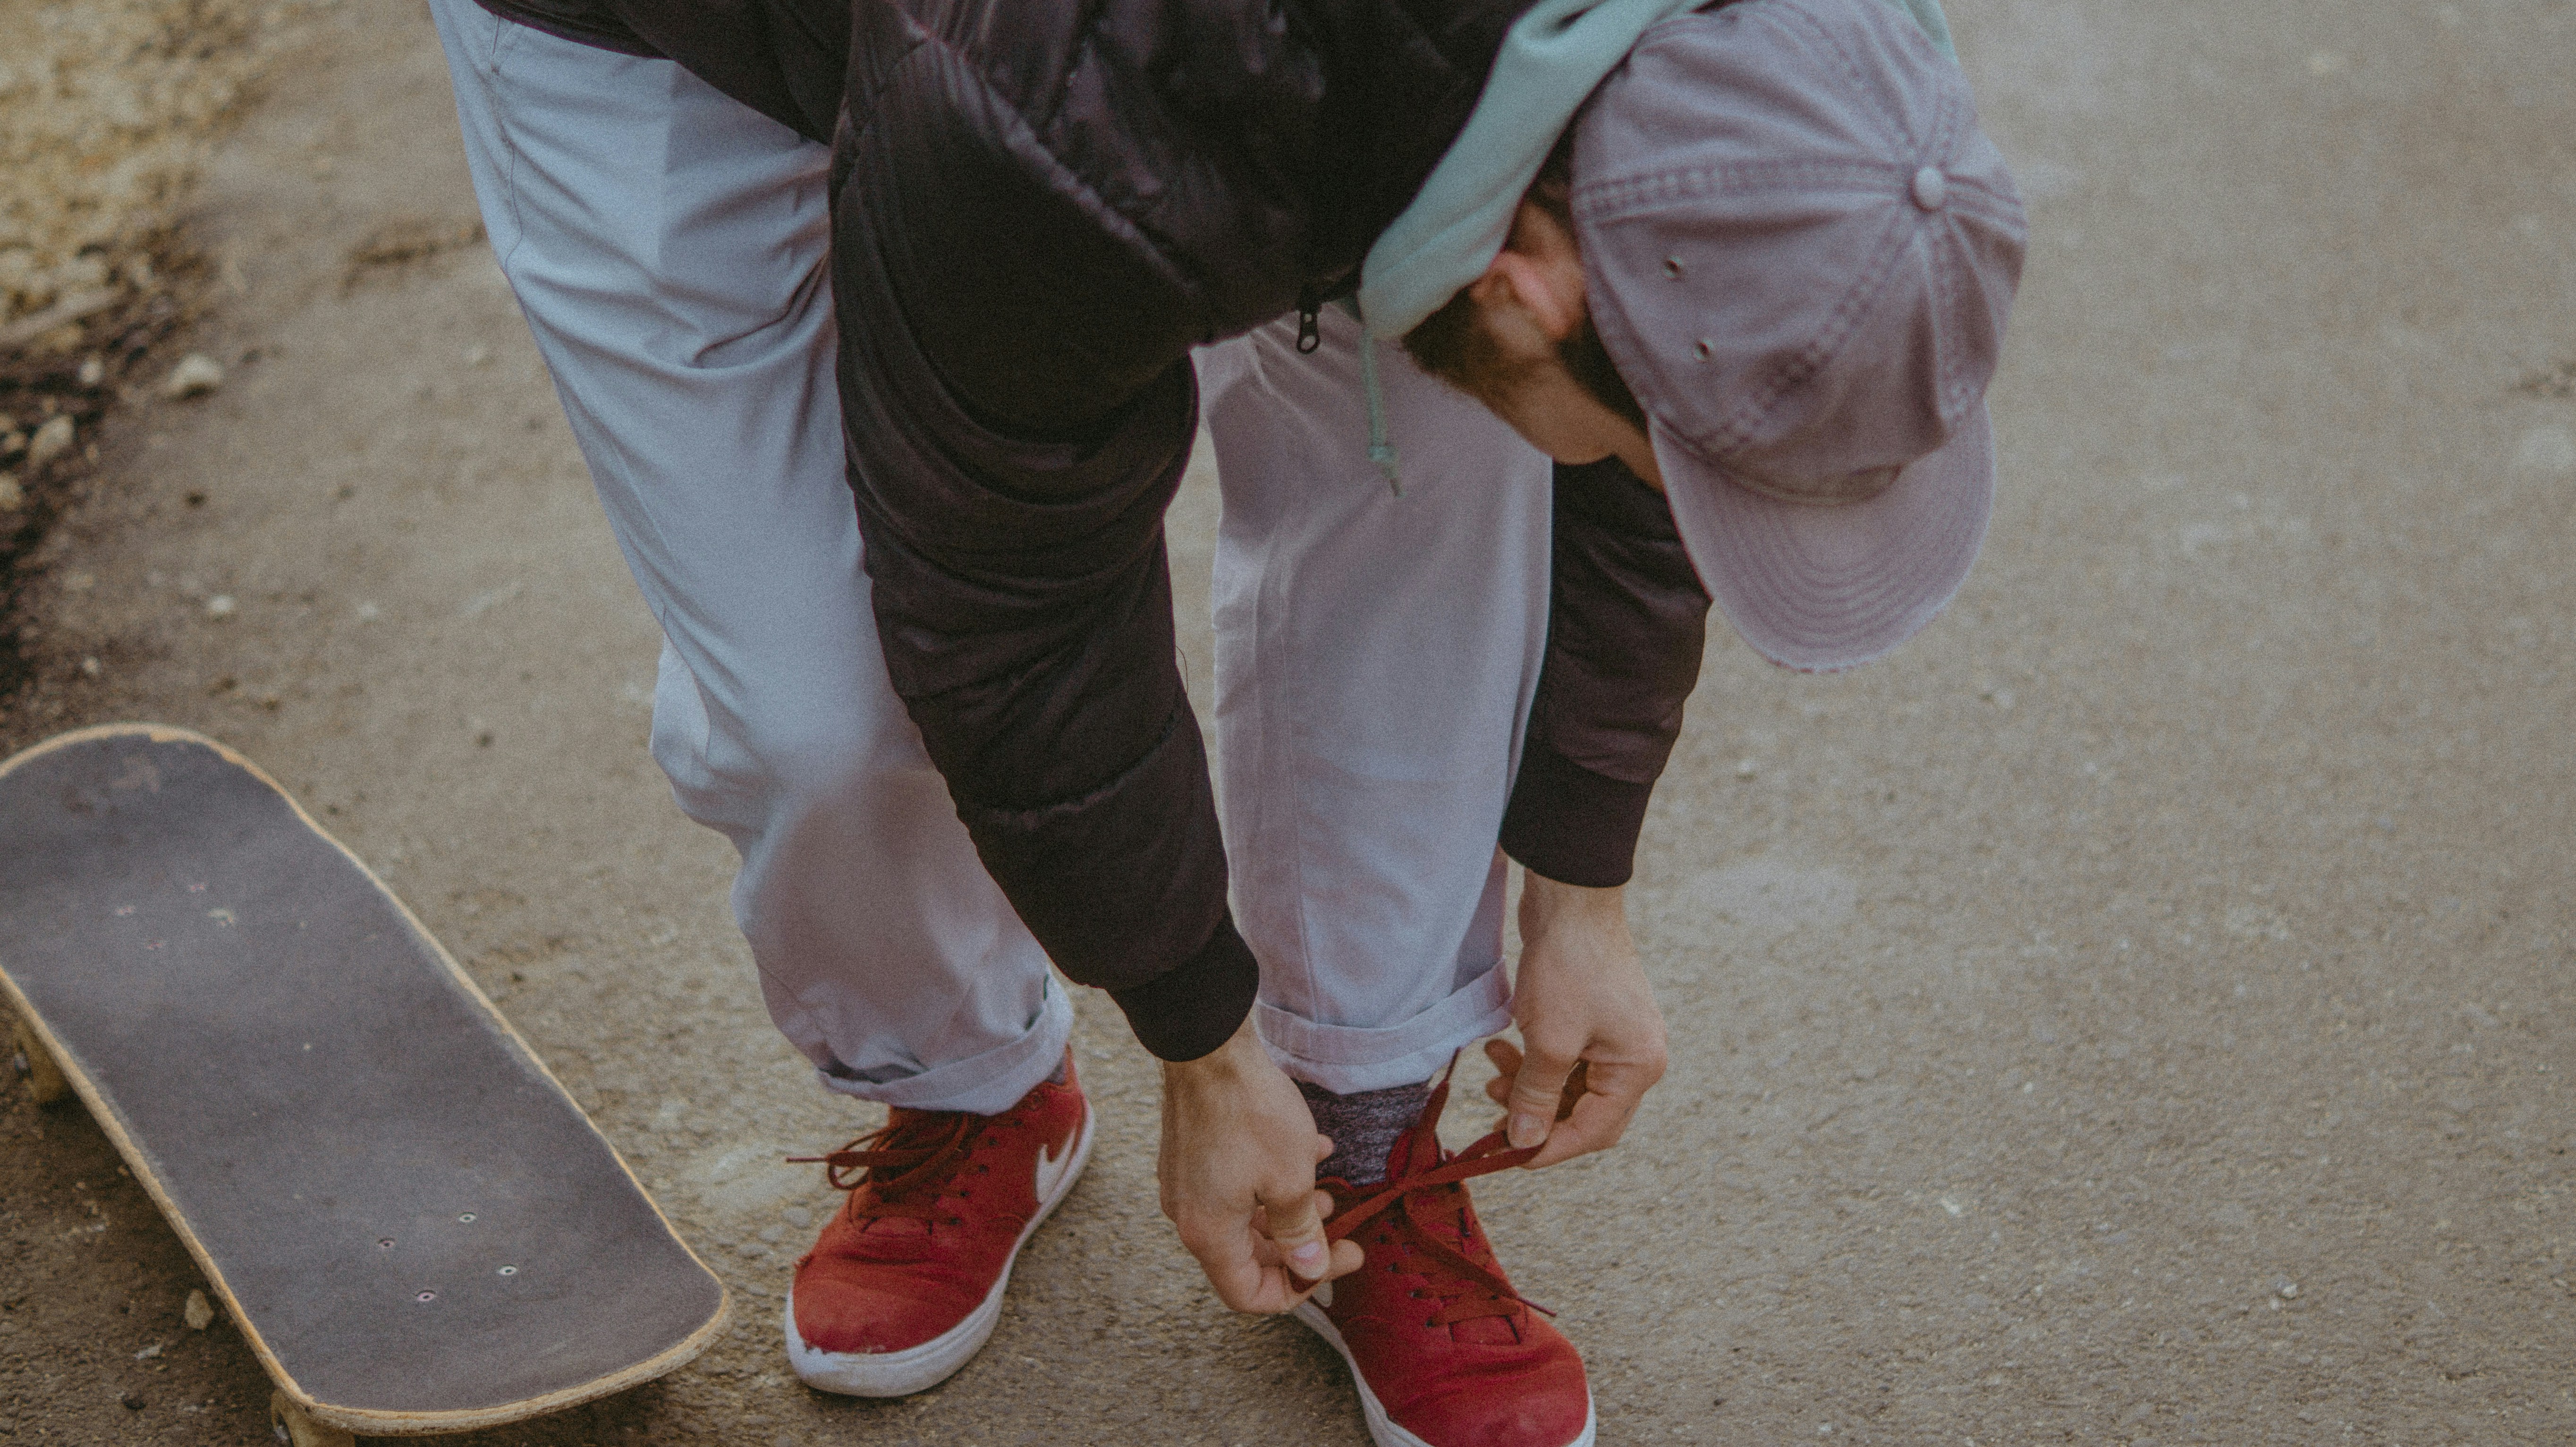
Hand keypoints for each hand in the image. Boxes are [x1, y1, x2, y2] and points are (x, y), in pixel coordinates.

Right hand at [1158, 1018, 1365, 1311]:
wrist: (1209, 1047)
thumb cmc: (1248, 1112)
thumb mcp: (1290, 1180)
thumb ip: (1300, 1233)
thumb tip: (1309, 1269)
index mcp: (1209, 1233)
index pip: (1246, 1294)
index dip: (1295, 1290)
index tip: (1335, 1264)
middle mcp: (1189, 1215)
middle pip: (1247, 1257)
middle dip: (1299, 1247)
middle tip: (1342, 1230)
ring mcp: (1187, 1183)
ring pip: (1244, 1218)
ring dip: (1288, 1213)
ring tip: (1327, 1191)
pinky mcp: (1191, 1154)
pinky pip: (1234, 1185)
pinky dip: (1271, 1181)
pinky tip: (1310, 1152)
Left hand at [1484, 873, 1667, 1167]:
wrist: (1571, 900)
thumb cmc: (1569, 968)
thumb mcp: (1549, 1041)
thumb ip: (1537, 1096)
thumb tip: (1524, 1143)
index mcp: (1638, 1069)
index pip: (1594, 1131)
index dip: (1549, 1148)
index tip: (1508, 1156)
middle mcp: (1636, 1057)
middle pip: (1583, 1112)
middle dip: (1537, 1114)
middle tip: (1494, 1108)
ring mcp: (1617, 1037)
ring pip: (1569, 1085)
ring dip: (1529, 1085)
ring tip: (1493, 1068)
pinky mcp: (1595, 1019)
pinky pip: (1564, 1058)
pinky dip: (1534, 1060)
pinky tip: (1503, 1045)